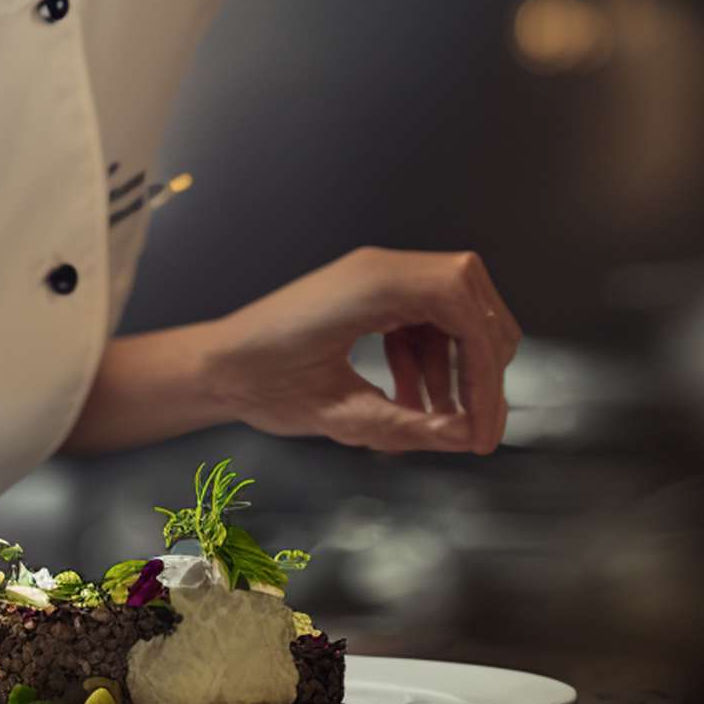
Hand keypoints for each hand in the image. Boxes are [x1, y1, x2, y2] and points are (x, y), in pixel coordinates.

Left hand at [199, 248, 522, 454]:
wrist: (216, 366)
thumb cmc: (260, 382)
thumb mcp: (338, 415)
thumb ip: (407, 427)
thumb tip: (467, 435)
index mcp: (374, 284)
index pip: (467, 312)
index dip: (486, 373)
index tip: (483, 427)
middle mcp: (382, 268)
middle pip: (473, 302)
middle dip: (483, 368)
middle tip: (476, 428)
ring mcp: (378, 278)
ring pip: (455, 313)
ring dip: (458, 368)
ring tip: (446, 426)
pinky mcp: (372, 295)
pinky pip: (426, 321)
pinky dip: (433, 361)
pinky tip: (419, 407)